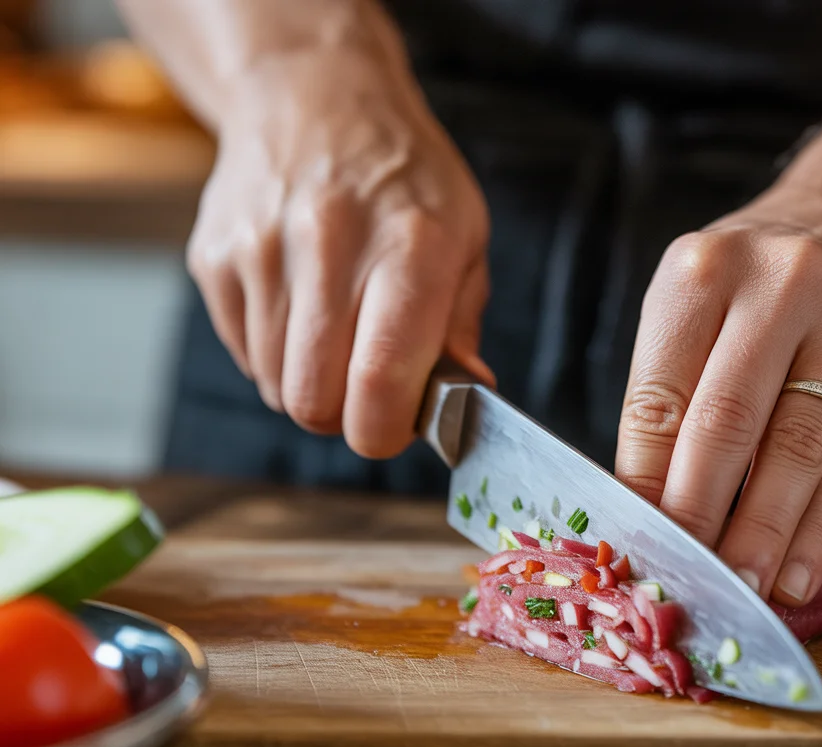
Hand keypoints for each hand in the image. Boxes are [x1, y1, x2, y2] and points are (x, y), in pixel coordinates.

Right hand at [187, 48, 492, 456]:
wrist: (313, 97)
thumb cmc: (402, 178)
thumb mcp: (463, 237)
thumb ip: (460, 326)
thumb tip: (465, 399)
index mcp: (409, 246)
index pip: (378, 380)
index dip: (385, 430)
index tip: (396, 426)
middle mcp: (328, 244)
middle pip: (314, 402)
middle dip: (345, 416)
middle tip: (367, 388)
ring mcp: (259, 249)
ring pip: (275, 386)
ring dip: (309, 383)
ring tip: (336, 332)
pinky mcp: (213, 257)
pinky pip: (244, 355)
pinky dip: (275, 354)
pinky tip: (300, 306)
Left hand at [615, 192, 821, 606]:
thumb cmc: (748, 296)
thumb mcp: (690, 317)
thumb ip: (666, 403)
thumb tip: (647, 518)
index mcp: (704, 271)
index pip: (662, 397)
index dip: (646, 483)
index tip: (636, 546)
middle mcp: (785, 283)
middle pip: (731, 422)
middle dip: (701, 515)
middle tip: (686, 582)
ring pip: (801, 449)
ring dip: (765, 535)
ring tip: (741, 589)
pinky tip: (797, 574)